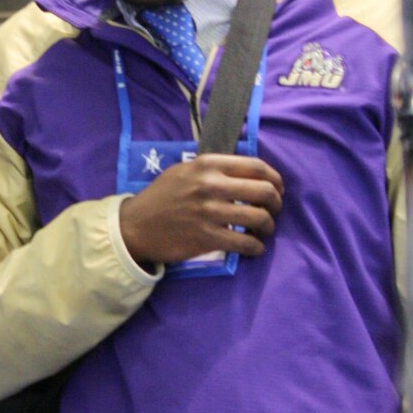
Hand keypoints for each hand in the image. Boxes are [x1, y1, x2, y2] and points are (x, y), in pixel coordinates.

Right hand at [119, 153, 283, 268]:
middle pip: (264, 191)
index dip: (275, 179)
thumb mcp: (185, 170)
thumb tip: (248, 173)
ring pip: (259, 218)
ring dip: (268, 226)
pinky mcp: (207, 238)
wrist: (135, 226)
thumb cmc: (162, 196)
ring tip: (264, 230)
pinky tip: (254, 248)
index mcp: (207, 164)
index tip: (277, 189)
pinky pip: (245, 243)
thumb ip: (215, 168)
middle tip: (273, 211)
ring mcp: (209, 212)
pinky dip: (256, 248)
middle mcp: (210, 185)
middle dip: (276, 203)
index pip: (256, 166)